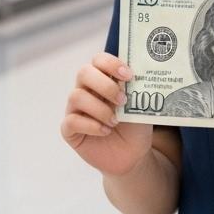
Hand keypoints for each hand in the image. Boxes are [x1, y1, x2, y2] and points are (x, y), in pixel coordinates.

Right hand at [61, 52, 153, 177]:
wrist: (132, 154)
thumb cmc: (136, 125)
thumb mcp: (143, 105)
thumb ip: (139, 90)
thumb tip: (141, 73)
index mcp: (104, 79)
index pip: (98, 60)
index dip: (111, 63)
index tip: (129, 75)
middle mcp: (86, 90)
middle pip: (84, 73)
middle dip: (105, 85)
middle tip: (123, 100)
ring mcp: (75, 109)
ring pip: (76, 96)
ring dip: (99, 108)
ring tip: (116, 121)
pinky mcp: (69, 130)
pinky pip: (71, 121)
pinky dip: (91, 125)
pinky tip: (105, 131)